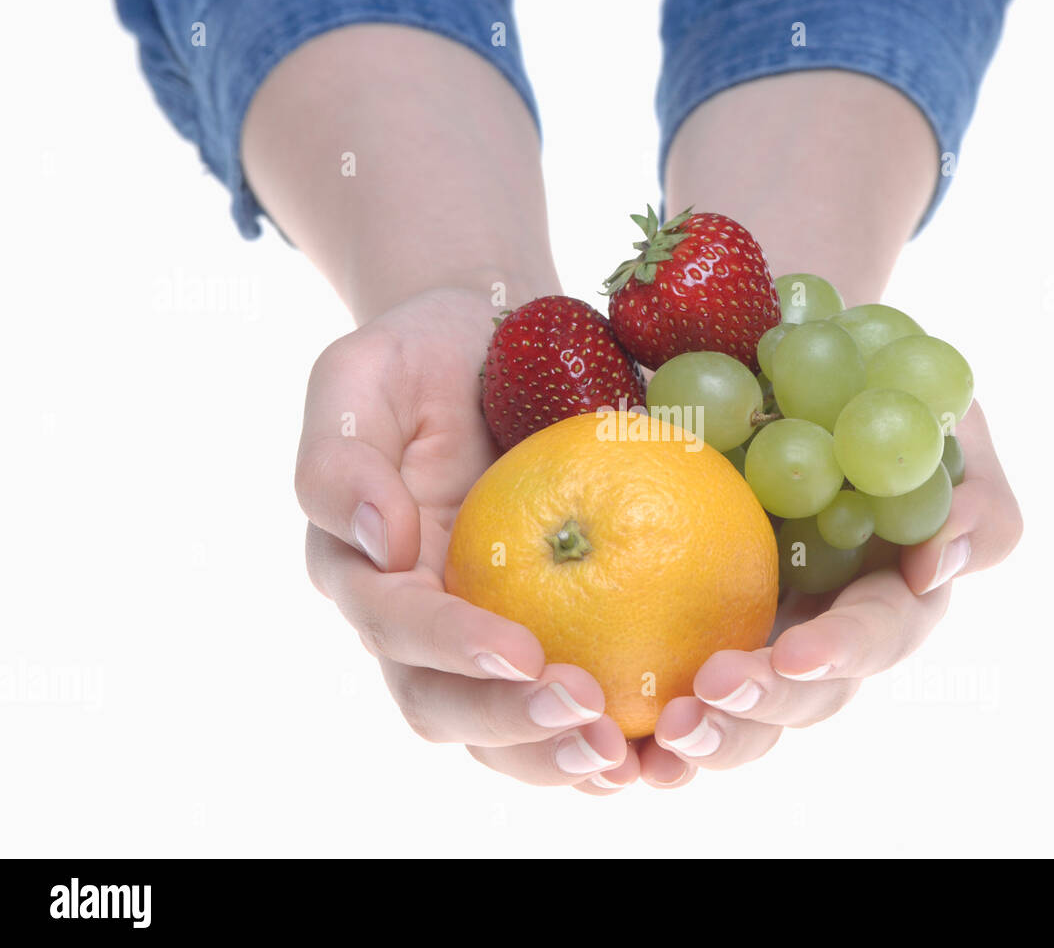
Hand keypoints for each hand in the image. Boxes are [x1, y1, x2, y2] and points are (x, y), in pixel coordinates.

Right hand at [296, 288, 635, 787]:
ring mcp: (473, 633)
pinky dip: (595, 736)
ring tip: (625, 760)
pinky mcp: (539, 629)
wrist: (482, 347)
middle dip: (511, 726)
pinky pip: (556, 702)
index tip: (524, 652)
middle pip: (441, 704)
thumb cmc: (418, 355)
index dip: (451, 648)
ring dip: (555, 756)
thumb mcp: (360, 375)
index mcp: (363, 568)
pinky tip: (656, 747)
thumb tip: (381, 540)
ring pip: (497, 730)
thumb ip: (342, 456)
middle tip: (592, 720)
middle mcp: (412, 619)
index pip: (395, 626)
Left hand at [642, 400, 1021, 784]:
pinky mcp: (701, 636)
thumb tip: (935, 564)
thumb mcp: (935, 422)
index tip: (795, 653)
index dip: (843, 650)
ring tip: (665, 736)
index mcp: (890, 589)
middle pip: (810, 695)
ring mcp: (767, 637)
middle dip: (763, 706)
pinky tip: (626, 754)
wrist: (777, 368)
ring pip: (751, 716)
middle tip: (706, 699)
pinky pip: (685, 697)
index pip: (876, 634)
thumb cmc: (871, 389)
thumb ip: (971, 493)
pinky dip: (657, 738)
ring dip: (713, 735)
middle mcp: (831, 629)